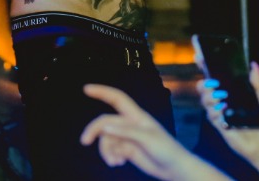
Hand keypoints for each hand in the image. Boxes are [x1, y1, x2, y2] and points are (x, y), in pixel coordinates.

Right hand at [81, 84, 208, 180]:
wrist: (174, 169)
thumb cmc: (166, 149)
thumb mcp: (147, 139)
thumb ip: (125, 132)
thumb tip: (104, 127)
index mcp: (136, 116)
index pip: (117, 99)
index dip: (102, 92)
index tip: (86, 89)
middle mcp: (130, 124)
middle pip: (105, 122)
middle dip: (94, 131)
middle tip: (84, 141)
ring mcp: (127, 138)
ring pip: (107, 139)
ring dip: (106, 151)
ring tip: (115, 162)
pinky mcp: (127, 150)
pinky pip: (111, 150)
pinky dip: (111, 157)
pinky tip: (118, 163)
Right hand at [198, 62, 258, 164]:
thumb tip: (254, 66)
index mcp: (234, 91)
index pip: (217, 76)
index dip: (206, 66)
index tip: (200, 57)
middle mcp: (224, 100)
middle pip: (205, 87)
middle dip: (204, 83)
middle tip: (213, 82)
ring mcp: (221, 112)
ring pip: (205, 100)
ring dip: (209, 96)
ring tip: (220, 97)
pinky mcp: (220, 125)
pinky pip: (211, 116)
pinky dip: (215, 111)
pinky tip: (223, 109)